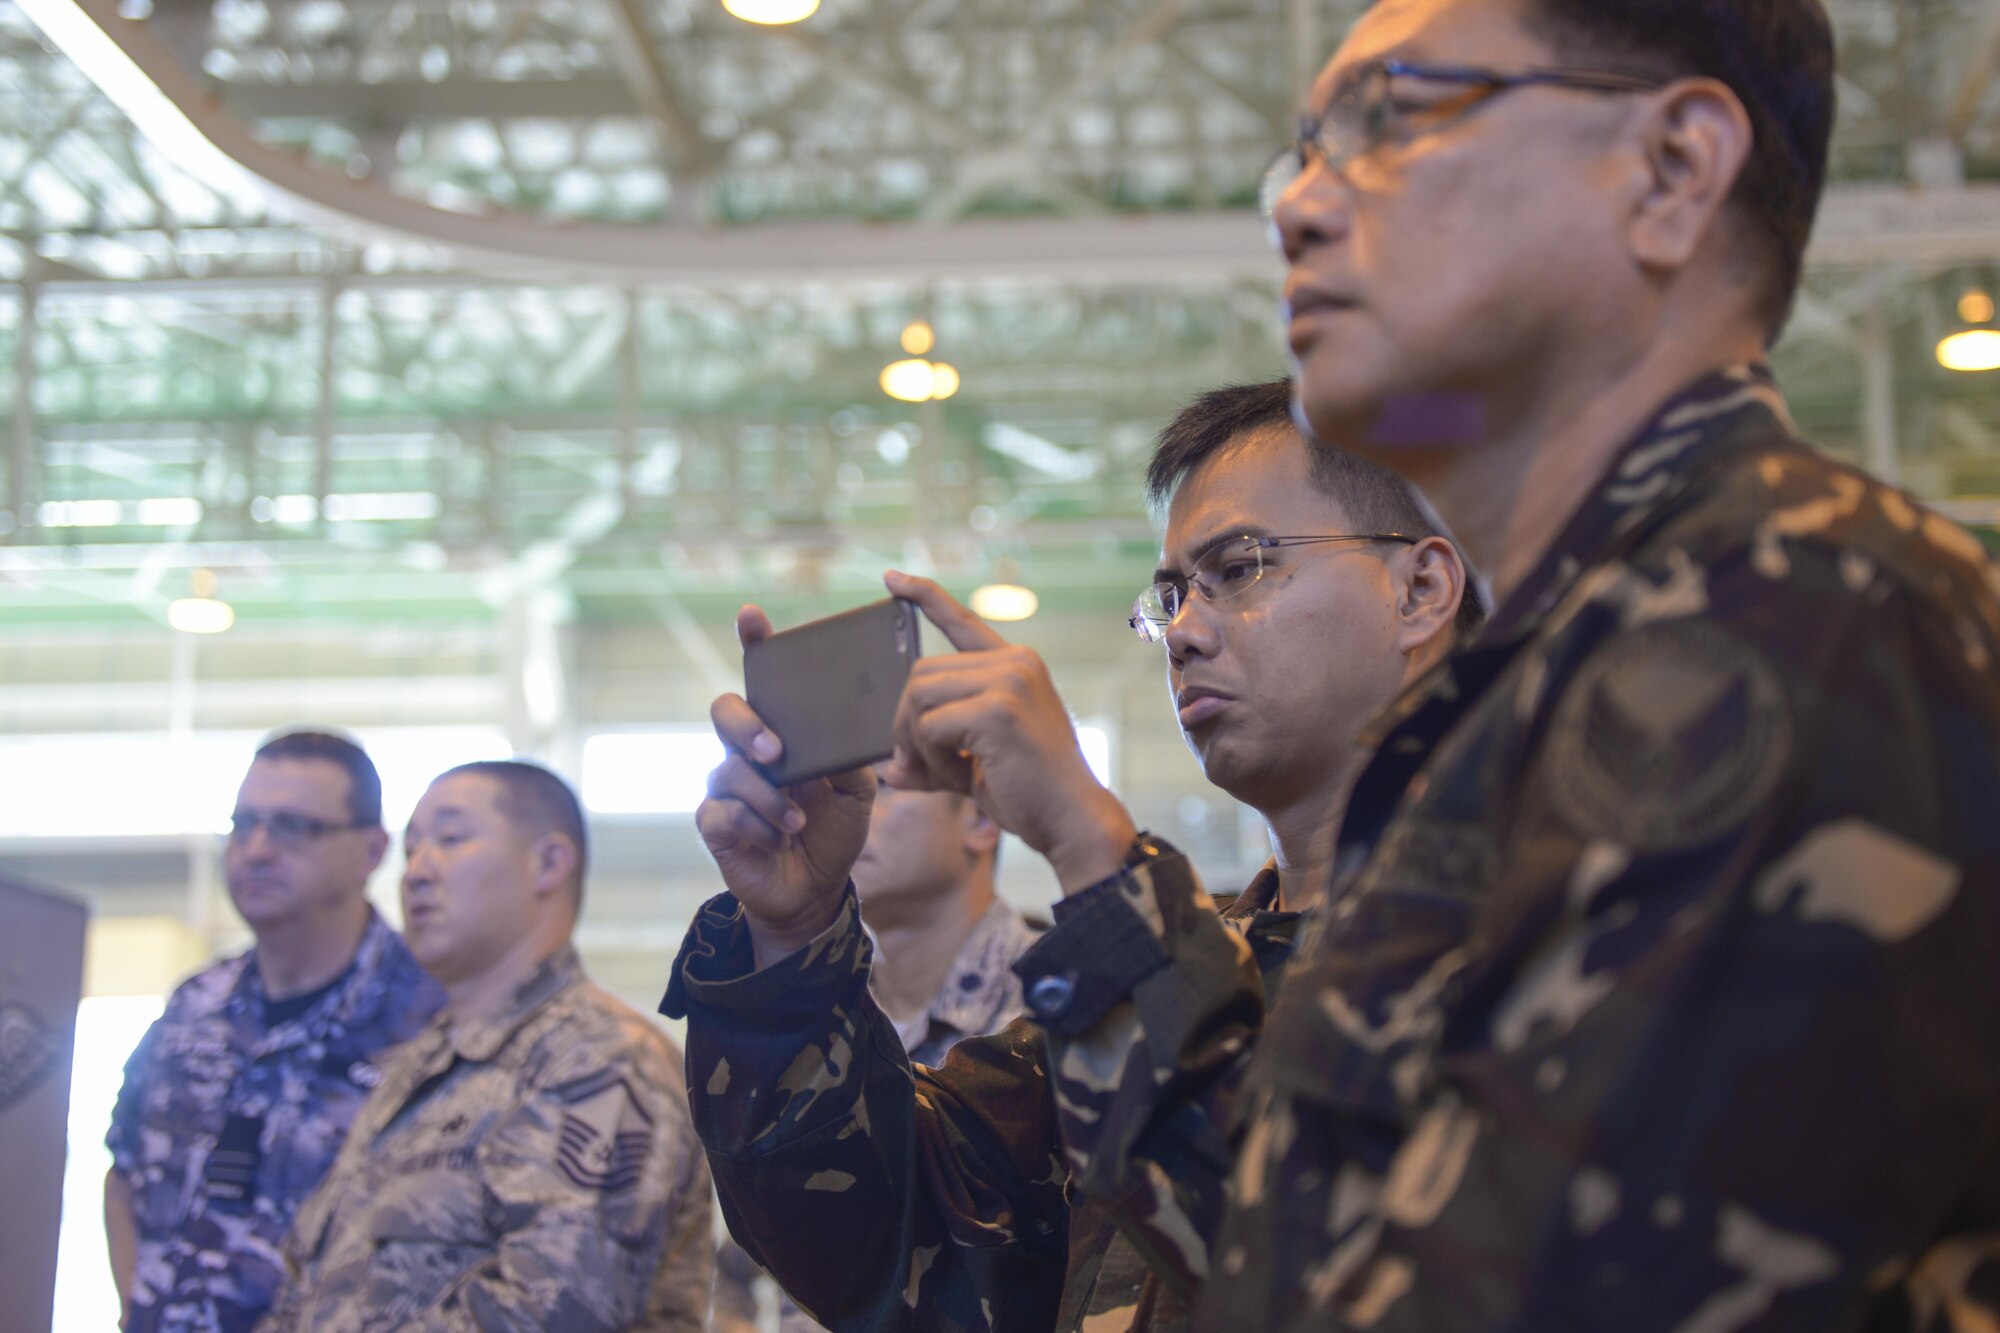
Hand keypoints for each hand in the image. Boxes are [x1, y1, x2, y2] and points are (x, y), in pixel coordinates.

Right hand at [697, 605, 877, 966]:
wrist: (815, 890)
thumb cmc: (834, 830)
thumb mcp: (858, 794)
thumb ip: (850, 760)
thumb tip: (844, 736)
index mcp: (784, 731)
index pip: (763, 677)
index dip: (754, 643)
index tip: (752, 615)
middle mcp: (748, 749)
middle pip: (725, 710)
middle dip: (747, 726)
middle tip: (775, 752)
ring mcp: (727, 784)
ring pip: (728, 770)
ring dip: (769, 800)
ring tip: (797, 822)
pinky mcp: (715, 822)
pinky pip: (721, 812)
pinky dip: (754, 827)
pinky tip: (776, 840)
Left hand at [882, 571, 1136, 893]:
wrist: (1073, 821)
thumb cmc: (1030, 794)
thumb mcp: (975, 764)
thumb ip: (933, 755)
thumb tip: (889, 770)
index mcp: (1015, 665)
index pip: (961, 620)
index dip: (923, 596)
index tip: (892, 577)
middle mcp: (1014, 662)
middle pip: (921, 673)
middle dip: (906, 722)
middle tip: (918, 764)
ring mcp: (1009, 681)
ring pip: (919, 695)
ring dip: (917, 741)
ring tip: (944, 772)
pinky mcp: (999, 709)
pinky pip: (930, 725)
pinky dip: (931, 757)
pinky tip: (958, 776)